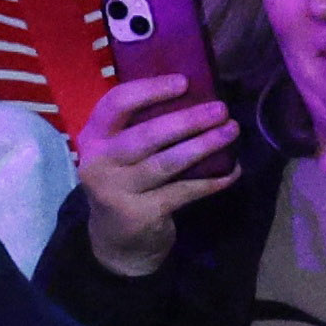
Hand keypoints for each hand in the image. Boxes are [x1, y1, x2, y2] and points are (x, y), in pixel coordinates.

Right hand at [73, 70, 241, 271]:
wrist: (117, 242)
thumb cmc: (126, 183)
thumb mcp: (120, 152)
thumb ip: (142, 126)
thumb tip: (195, 95)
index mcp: (93, 137)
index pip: (116, 103)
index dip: (151, 89)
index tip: (184, 82)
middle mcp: (99, 162)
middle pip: (147, 135)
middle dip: (188, 120)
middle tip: (221, 109)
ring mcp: (116, 191)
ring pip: (167, 163)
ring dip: (204, 145)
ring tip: (231, 131)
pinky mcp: (139, 214)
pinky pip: (182, 192)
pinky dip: (210, 181)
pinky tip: (232, 172)